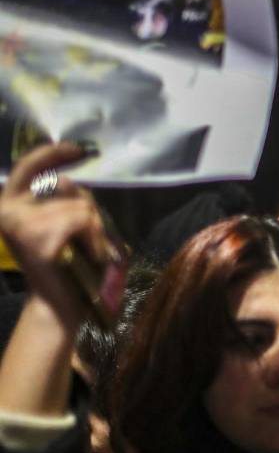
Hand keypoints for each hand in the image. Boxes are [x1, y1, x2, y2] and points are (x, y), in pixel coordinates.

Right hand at [0, 142, 110, 327]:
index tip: (77, 148)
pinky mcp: (41, 238)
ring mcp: (21, 224)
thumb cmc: (66, 264)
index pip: (27, 166)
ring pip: (81, 206)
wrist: (59, 304)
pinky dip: (96, 238)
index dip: (51, 153)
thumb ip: (63, 200)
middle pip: (66, 187)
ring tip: (85, 252)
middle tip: (86, 239)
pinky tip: (88, 257)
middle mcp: (8, 212)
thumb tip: (69, 179)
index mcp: (10, 206)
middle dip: (87, 209)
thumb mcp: (61, 224)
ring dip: (95, 229)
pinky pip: (85, 221)